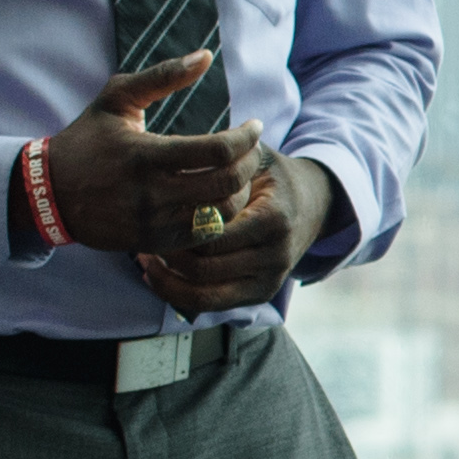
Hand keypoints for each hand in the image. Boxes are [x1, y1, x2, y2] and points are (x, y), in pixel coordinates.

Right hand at [42, 55, 259, 252]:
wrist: (48, 193)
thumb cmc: (88, 139)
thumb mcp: (117, 98)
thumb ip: (162, 75)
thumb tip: (205, 56)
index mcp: (145, 154)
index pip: (216, 151)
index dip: (245, 139)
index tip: (254, 127)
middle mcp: (150, 192)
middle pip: (225, 184)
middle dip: (248, 165)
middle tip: (252, 150)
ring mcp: (152, 221)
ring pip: (219, 214)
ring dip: (239, 192)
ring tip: (239, 173)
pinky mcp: (152, 242)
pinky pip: (202, 236)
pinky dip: (220, 216)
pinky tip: (219, 197)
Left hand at [141, 141, 300, 309]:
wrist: (314, 204)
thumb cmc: (272, 177)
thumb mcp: (254, 157)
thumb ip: (221, 157)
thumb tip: (172, 152)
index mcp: (273, 218)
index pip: (212, 233)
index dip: (177, 228)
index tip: (153, 214)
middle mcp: (275, 255)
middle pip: (204, 267)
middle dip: (168, 255)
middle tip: (144, 237)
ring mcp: (271, 280)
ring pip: (203, 294)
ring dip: (168, 280)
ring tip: (146, 260)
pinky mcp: (262, 294)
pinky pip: (211, 305)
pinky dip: (179, 296)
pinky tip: (159, 277)